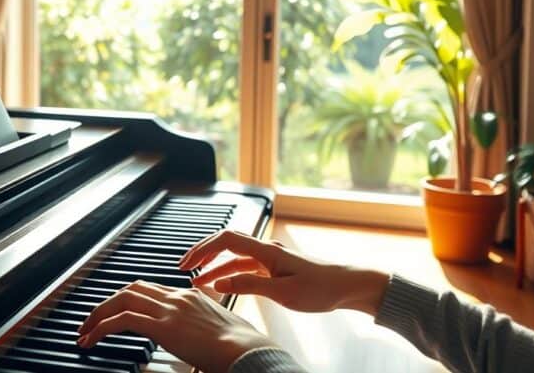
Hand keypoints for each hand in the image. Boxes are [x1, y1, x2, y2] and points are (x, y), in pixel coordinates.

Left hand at [77, 280, 274, 372]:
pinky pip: (123, 320)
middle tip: (91, 320)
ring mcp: (169, 310)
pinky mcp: (163, 326)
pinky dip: (102, 327)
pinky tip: (93, 338)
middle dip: (107, 303)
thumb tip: (199, 338)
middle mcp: (177, 297)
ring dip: (98, 314)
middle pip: (131, 289)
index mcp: (190, 296)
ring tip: (85, 331)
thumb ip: (204, 325)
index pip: (150, 289)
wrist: (248, 350)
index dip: (128, 299)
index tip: (115, 312)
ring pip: (122, 300)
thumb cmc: (242, 346)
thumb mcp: (221, 328)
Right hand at [180, 230, 389, 315]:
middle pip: (226, 244)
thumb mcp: (283, 292)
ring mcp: (270, 259)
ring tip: (196, 280)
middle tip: (184, 267)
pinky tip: (222, 284)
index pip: (226, 240)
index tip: (188, 262)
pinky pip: (245, 267)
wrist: (349, 285)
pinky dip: (230, 274)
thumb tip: (221, 282)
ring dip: (214, 267)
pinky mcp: (275, 269)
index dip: (203, 248)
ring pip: (234, 258)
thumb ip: (250, 285)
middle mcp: (265, 250)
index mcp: (266, 251)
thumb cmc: (322, 288)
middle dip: (203, 254)